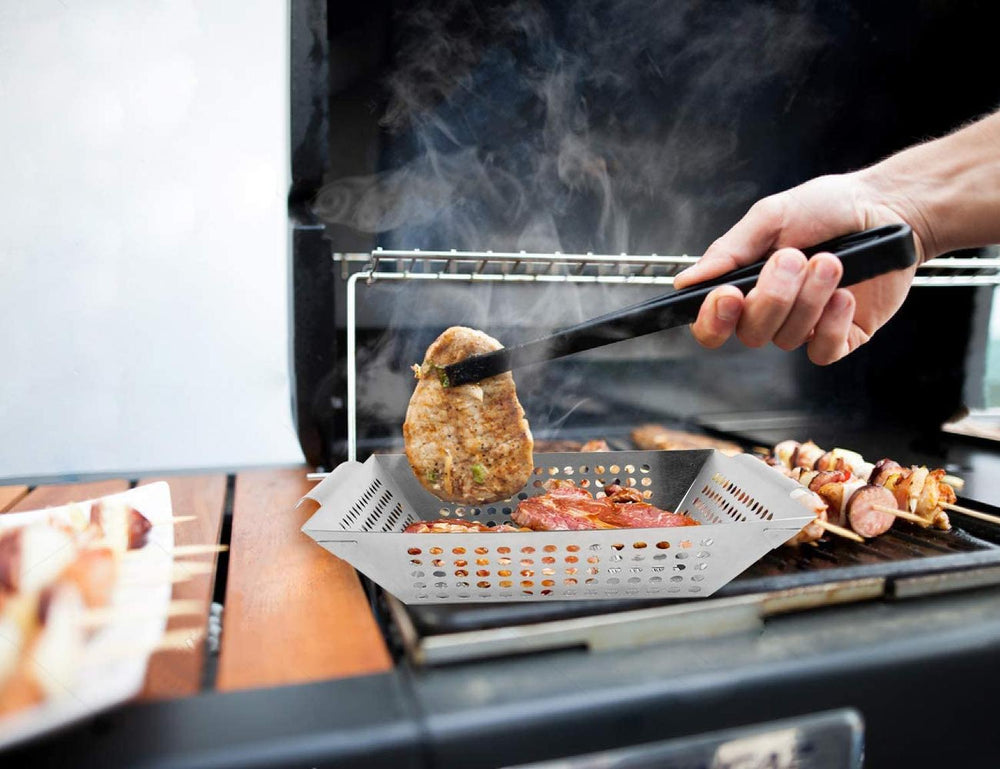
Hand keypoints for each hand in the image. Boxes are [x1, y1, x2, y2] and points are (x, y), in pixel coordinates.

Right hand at [673, 172, 926, 364]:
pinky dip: (832, 322)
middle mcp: (771, 310)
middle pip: (750, 333)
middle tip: (795, 258)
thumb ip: (728, 251)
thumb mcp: (770, 217)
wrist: (890, 208)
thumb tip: (686, 281)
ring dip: (809, 299)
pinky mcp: (839, 337)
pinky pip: (822, 351)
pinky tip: (846, 294)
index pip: (711, 323)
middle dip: (773, 297)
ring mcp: (805, 326)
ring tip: (832, 261)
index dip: (712, 320)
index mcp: (745, 284)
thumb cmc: (829, 207)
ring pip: (787, 338)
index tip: (727, 296)